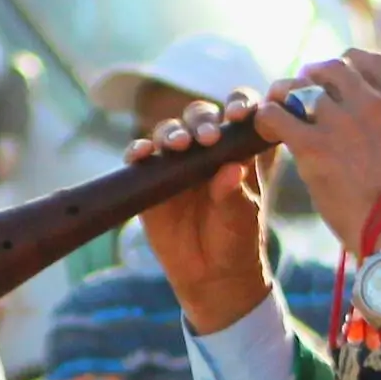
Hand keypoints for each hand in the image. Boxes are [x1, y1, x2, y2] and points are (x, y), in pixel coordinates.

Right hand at [127, 89, 275, 335]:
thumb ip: (235, 193)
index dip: (239, 104)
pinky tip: (142, 154)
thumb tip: (232, 170)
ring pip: (168, 132)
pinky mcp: (148, 180)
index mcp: (236, 149)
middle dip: (202, 121)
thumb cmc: (236, 238)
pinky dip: (138, 150)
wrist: (210, 275)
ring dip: (171, 133)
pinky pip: (140, 157)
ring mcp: (174, 162)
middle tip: (208, 138)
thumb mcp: (242, 217)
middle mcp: (204, 149)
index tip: (239, 114)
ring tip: (179, 145)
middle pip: (199, 116)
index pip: (238, 112)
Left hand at [248, 50, 380, 257]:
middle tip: (301, 92)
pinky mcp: (314, 145)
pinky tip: (265, 126)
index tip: (335, 78)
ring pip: (301, 88)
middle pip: (332, 68)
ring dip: (286, 96)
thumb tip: (380, 112)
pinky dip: (266, 116)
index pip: (370, 60)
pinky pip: (276, 113)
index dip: (347, 63)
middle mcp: (372, 104)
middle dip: (313, 76)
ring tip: (279, 108)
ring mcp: (342, 121)